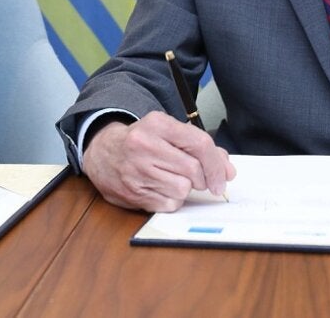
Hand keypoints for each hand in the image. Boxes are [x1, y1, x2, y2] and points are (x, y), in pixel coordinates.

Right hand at [83, 112, 235, 212]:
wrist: (102, 152)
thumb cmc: (142, 142)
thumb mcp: (168, 132)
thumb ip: (200, 147)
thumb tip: (228, 171)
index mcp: (157, 124)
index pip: (200, 144)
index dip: (217, 164)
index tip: (224, 177)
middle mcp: (145, 145)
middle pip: (193, 170)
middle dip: (204, 179)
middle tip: (201, 180)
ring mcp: (136, 171)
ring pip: (183, 189)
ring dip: (185, 189)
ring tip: (173, 179)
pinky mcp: (132, 193)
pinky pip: (169, 205)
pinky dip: (172, 200)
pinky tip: (161, 188)